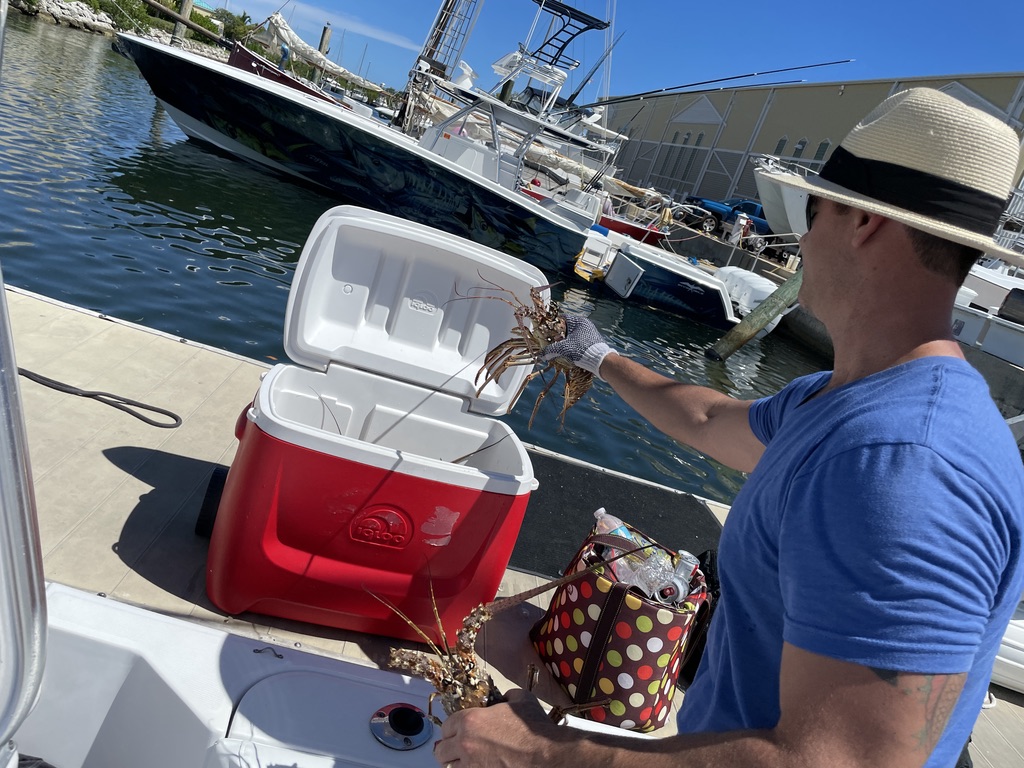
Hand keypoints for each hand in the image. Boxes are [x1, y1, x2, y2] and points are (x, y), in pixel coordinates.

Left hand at [435, 689, 569, 767]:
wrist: (546, 754)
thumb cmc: (534, 727)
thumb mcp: (520, 699)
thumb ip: (506, 697)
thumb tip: (503, 699)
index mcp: (470, 720)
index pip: (447, 725)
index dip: (453, 728)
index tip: (459, 732)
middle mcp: (465, 743)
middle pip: (441, 750)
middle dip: (448, 749)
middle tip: (458, 749)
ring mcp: (471, 765)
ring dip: (456, 763)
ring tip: (467, 761)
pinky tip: (477, 767)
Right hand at [540, 315, 617, 378]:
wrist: (601, 361)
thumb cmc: (582, 350)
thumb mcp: (564, 349)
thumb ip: (551, 350)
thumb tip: (542, 354)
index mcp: (578, 321)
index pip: (562, 318)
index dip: (553, 325)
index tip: (548, 332)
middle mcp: (585, 324)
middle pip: (568, 327)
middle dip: (559, 335)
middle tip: (554, 342)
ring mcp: (590, 332)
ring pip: (574, 334)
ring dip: (566, 341)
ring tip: (561, 349)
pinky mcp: (593, 340)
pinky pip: (580, 340)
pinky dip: (573, 344)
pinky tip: (571, 352)